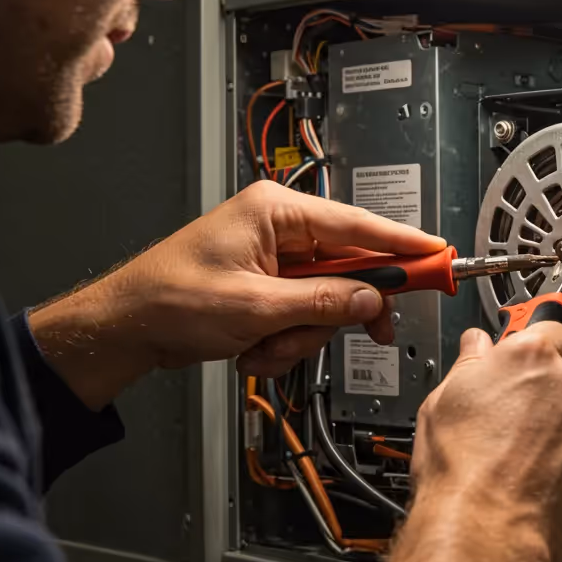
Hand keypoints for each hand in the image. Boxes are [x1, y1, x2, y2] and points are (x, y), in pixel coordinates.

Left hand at [29, 181, 445, 408]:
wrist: (122, 329)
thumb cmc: (167, 300)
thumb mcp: (256, 307)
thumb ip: (323, 302)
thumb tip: (372, 298)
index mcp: (277, 212)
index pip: (359, 226)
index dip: (405, 246)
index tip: (440, 257)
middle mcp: (279, 229)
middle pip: (349, 270)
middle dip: (337, 312)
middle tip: (367, 331)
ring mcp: (273, 260)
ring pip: (327, 303)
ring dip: (301, 335)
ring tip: (263, 346)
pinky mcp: (267, 287)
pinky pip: (303, 317)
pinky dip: (283, 341)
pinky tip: (252, 349)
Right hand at [381, 325, 561, 561]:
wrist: (487, 529)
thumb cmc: (462, 469)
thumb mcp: (443, 400)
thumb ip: (470, 362)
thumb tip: (477, 345)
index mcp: (532, 356)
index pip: (548, 330)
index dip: (534, 351)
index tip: (528, 363)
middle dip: (549, 397)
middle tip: (516, 426)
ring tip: (529, 461)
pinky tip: (546, 481)